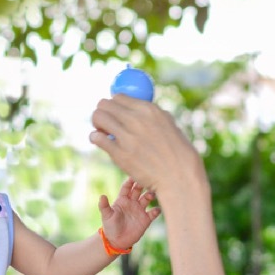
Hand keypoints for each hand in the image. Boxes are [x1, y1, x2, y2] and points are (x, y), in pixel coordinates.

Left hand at [90, 95, 204, 198]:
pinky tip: (100, 142)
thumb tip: (135, 109)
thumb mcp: (169, 125)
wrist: (179, 177)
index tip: (114, 113)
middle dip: (103, 112)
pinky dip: (95, 138)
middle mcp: (137, 119)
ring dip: (97, 124)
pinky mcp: (119, 154)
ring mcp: (127, 137)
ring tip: (103, 133)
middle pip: (105, 104)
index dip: (114, 105)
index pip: (119, 97)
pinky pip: (97, 138)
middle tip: (106, 123)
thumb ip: (151, 116)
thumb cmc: (177, 153)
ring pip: (98, 117)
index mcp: (149, 110)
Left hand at [98, 178, 160, 250]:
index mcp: (122, 200)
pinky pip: (153, 213)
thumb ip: (104, 206)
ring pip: (147, 198)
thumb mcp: (106, 216)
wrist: (116, 241)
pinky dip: (157, 210)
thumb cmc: (110, 227)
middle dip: (142, 184)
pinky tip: (157, 210)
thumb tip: (102, 196)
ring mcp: (140, 210)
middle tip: (146, 180)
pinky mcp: (146, 219)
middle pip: (138, 190)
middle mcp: (132, 203)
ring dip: (150, 195)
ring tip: (151, 194)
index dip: (130, 181)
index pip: (127, 187)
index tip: (134, 176)